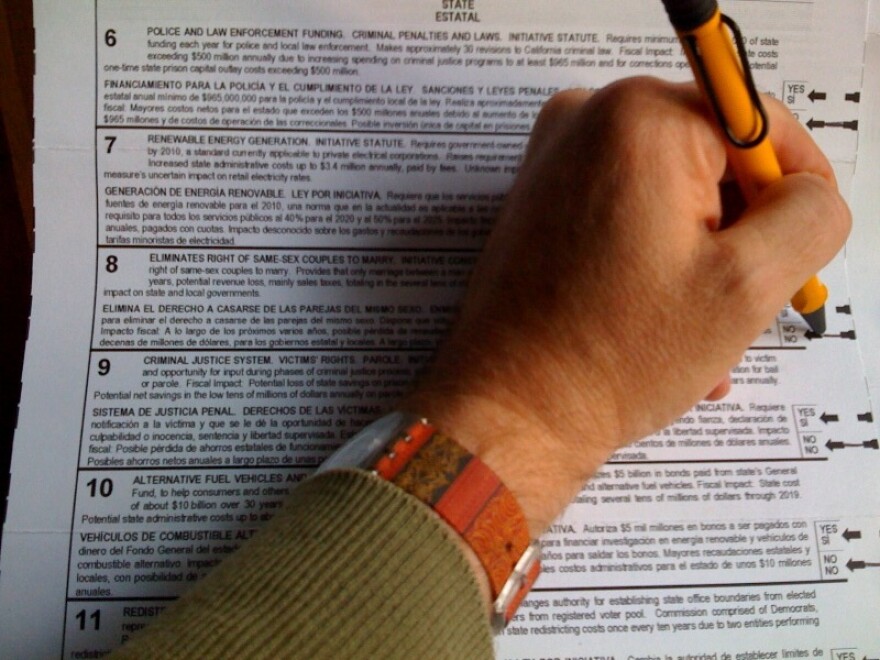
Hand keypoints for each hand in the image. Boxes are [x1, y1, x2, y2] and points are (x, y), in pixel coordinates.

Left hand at [403, 77, 849, 536]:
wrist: (511, 411)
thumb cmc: (613, 356)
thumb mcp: (747, 285)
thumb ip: (810, 216)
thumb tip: (810, 193)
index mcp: (638, 118)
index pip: (759, 123)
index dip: (792, 190)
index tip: (797, 252)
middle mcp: (586, 121)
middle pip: (713, 164)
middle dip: (737, 241)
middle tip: (737, 311)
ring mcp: (556, 163)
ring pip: (673, 201)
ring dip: (699, 268)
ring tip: (697, 340)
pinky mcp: (541, 204)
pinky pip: (627, 218)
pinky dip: (655, 268)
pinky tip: (661, 332)